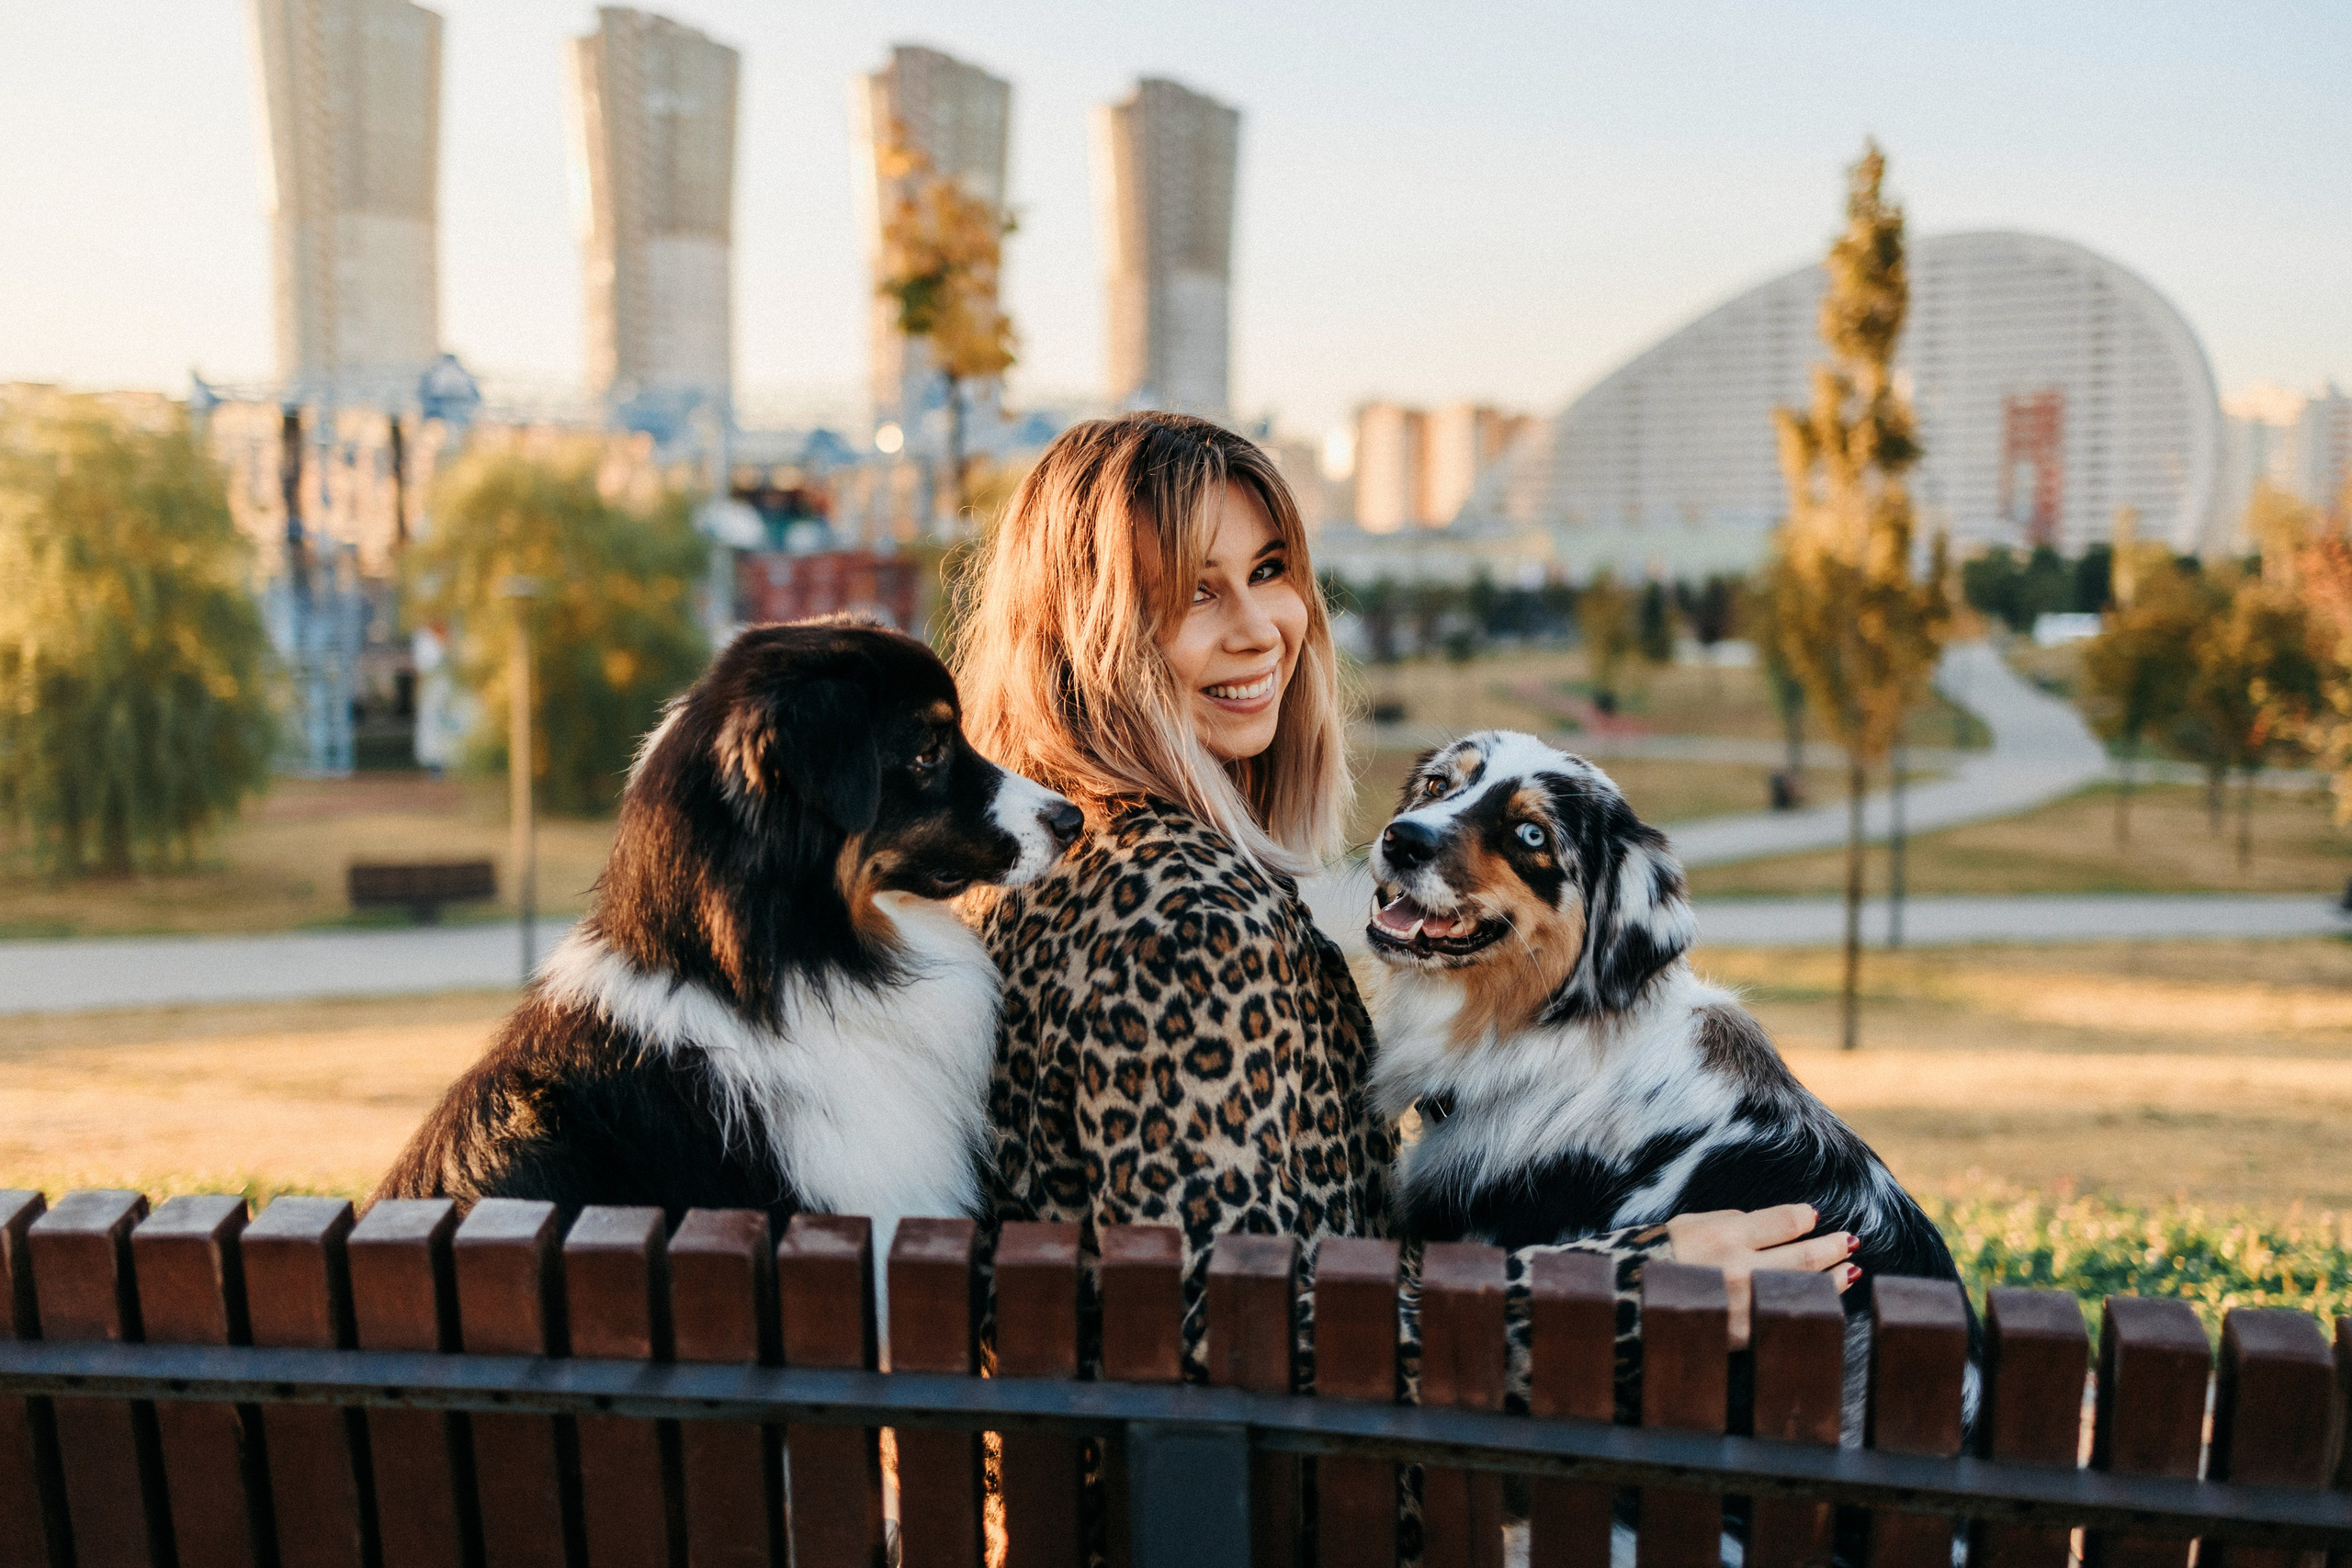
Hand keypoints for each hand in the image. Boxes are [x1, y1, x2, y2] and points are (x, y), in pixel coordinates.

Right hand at [1662, 1204, 1859, 1349]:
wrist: (1628, 1301)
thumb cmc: (1658, 1256)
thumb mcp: (1689, 1223)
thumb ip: (1730, 1220)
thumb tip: (1771, 1224)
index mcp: (1725, 1235)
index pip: (1785, 1222)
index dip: (1805, 1218)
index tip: (1814, 1217)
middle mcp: (1740, 1268)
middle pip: (1804, 1255)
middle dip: (1832, 1246)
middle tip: (1849, 1240)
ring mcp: (1743, 1304)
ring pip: (1803, 1289)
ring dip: (1832, 1277)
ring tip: (1850, 1268)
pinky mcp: (1741, 1334)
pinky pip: (1783, 1317)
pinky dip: (1807, 1307)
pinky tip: (1821, 1301)